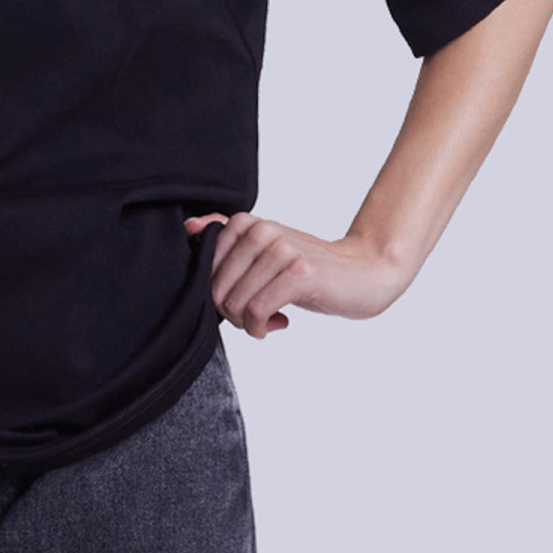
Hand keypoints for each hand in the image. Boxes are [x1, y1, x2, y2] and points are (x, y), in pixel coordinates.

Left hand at [188, 212, 413, 339]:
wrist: (363, 275)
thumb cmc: (308, 271)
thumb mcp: (265, 254)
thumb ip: (228, 240)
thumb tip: (189, 226)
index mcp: (248, 224)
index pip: (203, 272)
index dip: (218, 296)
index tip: (243, 299)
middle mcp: (262, 231)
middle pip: (216, 291)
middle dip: (232, 315)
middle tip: (258, 315)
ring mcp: (281, 250)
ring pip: (235, 305)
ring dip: (250, 324)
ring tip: (271, 318)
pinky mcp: (298, 272)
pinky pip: (256, 312)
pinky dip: (262, 328)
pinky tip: (281, 322)